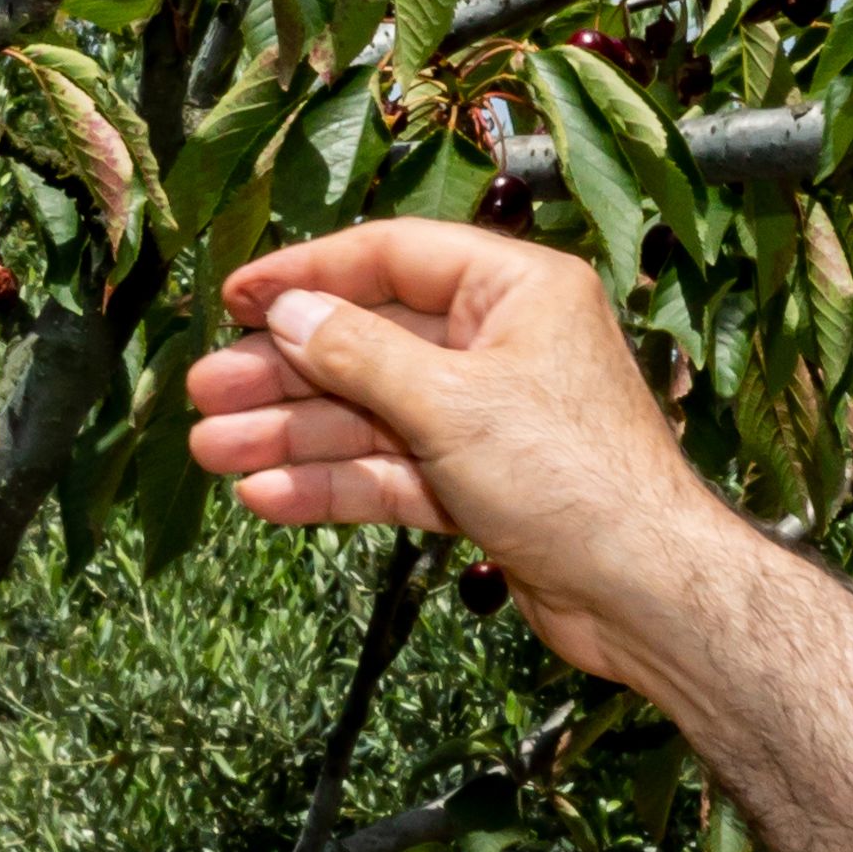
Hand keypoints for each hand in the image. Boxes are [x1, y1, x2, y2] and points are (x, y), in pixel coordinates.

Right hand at [184, 224, 760, 700]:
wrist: (645, 593)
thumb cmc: (572, 477)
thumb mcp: (452, 403)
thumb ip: (360, 354)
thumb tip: (288, 313)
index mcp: (515, 290)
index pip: (392, 258)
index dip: (308, 275)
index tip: (235, 296)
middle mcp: (502, 344)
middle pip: (372, 342)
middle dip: (287, 371)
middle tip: (206, 390)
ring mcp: (490, 419)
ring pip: (373, 415)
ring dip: (295, 434)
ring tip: (213, 450)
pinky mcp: (482, 487)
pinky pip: (394, 473)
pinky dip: (336, 484)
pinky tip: (268, 496)